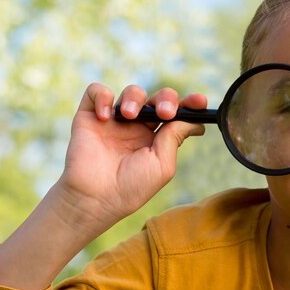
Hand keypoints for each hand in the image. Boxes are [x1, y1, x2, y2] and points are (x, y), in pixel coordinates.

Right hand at [57, 83, 205, 237]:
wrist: (95, 196)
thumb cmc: (131, 187)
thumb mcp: (162, 164)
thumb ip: (175, 138)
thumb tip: (196, 121)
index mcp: (155, 139)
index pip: (175, 115)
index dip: (189, 104)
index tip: (200, 102)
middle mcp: (136, 127)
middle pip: (157, 98)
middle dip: (166, 98)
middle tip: (164, 112)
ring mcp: (113, 120)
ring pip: (131, 92)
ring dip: (134, 98)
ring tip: (129, 115)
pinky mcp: (90, 116)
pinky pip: (96, 92)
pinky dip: (102, 97)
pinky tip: (105, 116)